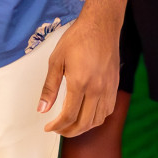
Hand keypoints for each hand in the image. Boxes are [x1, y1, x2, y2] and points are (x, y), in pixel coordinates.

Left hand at [38, 11, 119, 135]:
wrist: (101, 26)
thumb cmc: (77, 39)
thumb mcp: (56, 60)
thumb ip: (49, 87)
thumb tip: (42, 108)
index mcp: (80, 83)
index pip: (69, 115)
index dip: (57, 126)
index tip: (48, 127)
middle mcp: (97, 89)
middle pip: (84, 123)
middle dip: (69, 131)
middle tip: (58, 130)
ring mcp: (108, 89)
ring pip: (98, 120)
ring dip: (83, 128)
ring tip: (70, 125)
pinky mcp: (115, 86)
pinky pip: (108, 111)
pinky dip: (97, 119)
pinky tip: (87, 115)